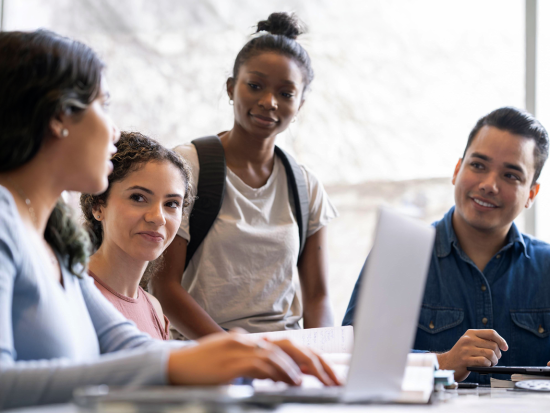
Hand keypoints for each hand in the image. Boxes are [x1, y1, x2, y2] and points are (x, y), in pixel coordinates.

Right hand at [167, 332, 337, 385]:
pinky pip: (262, 365)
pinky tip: (291, 382)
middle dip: (315, 362)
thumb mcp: (225, 355)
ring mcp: (239, 350)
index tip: (326, 372)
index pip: (287, 345)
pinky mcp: (231, 363)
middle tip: (332, 379)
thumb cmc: (199, 365)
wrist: (171, 366)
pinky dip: (279, 373)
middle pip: (291, 347)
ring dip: (301, 370)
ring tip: (318, 382)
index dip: (309, 358)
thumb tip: (264, 357)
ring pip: (279, 355)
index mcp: (248, 340)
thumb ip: (246, 355)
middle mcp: (247, 341)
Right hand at [437, 329, 507, 381]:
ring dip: (494, 361)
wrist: (447, 364)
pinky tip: (485, 366)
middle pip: (493, 345)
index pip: (491, 333)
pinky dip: (488, 365)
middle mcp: (468, 339)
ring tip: (491, 363)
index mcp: (470, 333)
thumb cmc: (462, 355)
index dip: (501, 340)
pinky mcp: (466, 360)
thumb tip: (501, 345)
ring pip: (490, 353)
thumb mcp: (469, 343)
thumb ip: (482, 341)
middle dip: (497, 354)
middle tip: (494, 359)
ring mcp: (466, 349)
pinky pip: (484, 361)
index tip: (505, 348)